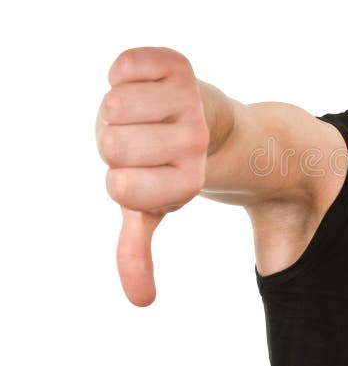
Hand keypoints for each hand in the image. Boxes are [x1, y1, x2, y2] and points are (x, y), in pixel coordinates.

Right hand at [96, 47, 209, 305]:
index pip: (119, 188)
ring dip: (120, 111)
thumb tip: (141, 301)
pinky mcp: (179, 66)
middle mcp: (195, 139)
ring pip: (116, 105)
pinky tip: (146, 85)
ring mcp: (190, 100)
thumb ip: (138, 250)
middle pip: (112, 144)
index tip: (149, 174)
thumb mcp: (154, 208)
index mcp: (189, 179)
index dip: (123, 180)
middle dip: (118, 144)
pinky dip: (125, 72)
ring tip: (145, 116)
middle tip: (145, 141)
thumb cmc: (172, 167)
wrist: (217, 126)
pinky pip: (126, 64)